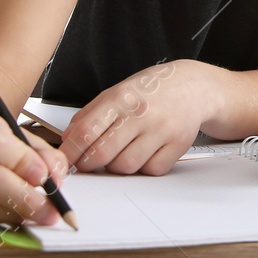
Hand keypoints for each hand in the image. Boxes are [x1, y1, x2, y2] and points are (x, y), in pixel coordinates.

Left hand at [62, 61, 211, 174]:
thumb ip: (90, 114)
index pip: (87, 131)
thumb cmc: (152, 90)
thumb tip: (68, 140)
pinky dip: (143, 168)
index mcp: (122, 98)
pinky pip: (151, 171)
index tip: (64, 160)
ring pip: (126, 167)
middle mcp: (142, 113)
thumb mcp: (118, 91)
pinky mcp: (178, 145)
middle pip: (103, 154)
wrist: (194, 86)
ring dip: (117, 166)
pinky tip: (145, 153)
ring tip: (121, 153)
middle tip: (88, 162)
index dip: (70, 151)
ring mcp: (161, 129)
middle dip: (89, 164)